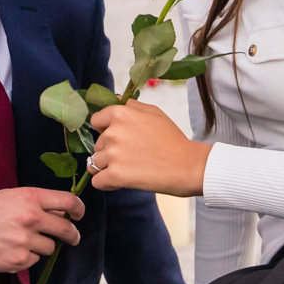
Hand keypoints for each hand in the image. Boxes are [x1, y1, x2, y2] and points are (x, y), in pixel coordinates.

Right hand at [0, 188, 84, 272]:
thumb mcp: (11, 197)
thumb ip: (37, 203)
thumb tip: (62, 212)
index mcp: (30, 198)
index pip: (68, 202)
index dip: (79, 209)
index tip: (79, 215)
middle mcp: (31, 218)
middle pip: (66, 229)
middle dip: (72, 235)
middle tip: (72, 237)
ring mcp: (25, 241)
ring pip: (50, 247)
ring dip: (42, 245)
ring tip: (22, 240)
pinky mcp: (18, 260)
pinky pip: (35, 260)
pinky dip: (27, 257)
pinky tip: (11, 250)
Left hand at [86, 101, 211, 195]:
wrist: (188, 166)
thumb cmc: (173, 139)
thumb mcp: (154, 112)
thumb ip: (130, 106)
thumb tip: (114, 100)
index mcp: (121, 113)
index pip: (96, 121)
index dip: (106, 130)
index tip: (120, 138)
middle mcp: (113, 132)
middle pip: (97, 144)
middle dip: (110, 151)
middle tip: (133, 155)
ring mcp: (113, 154)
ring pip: (95, 163)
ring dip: (108, 168)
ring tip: (130, 169)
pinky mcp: (115, 175)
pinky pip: (97, 182)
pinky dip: (107, 184)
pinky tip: (122, 181)